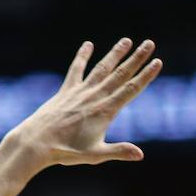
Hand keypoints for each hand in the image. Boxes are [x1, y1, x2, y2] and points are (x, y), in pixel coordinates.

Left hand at [18, 37, 161, 166]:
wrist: (38, 142)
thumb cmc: (66, 152)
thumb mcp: (95, 155)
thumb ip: (119, 151)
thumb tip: (140, 155)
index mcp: (105, 111)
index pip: (130, 90)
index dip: (145, 76)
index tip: (157, 62)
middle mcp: (95, 97)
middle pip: (120, 74)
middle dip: (136, 59)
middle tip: (149, 43)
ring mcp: (80, 91)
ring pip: (102, 68)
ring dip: (115, 54)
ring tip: (127, 41)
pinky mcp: (66, 90)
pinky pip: (76, 70)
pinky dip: (82, 56)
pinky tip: (88, 44)